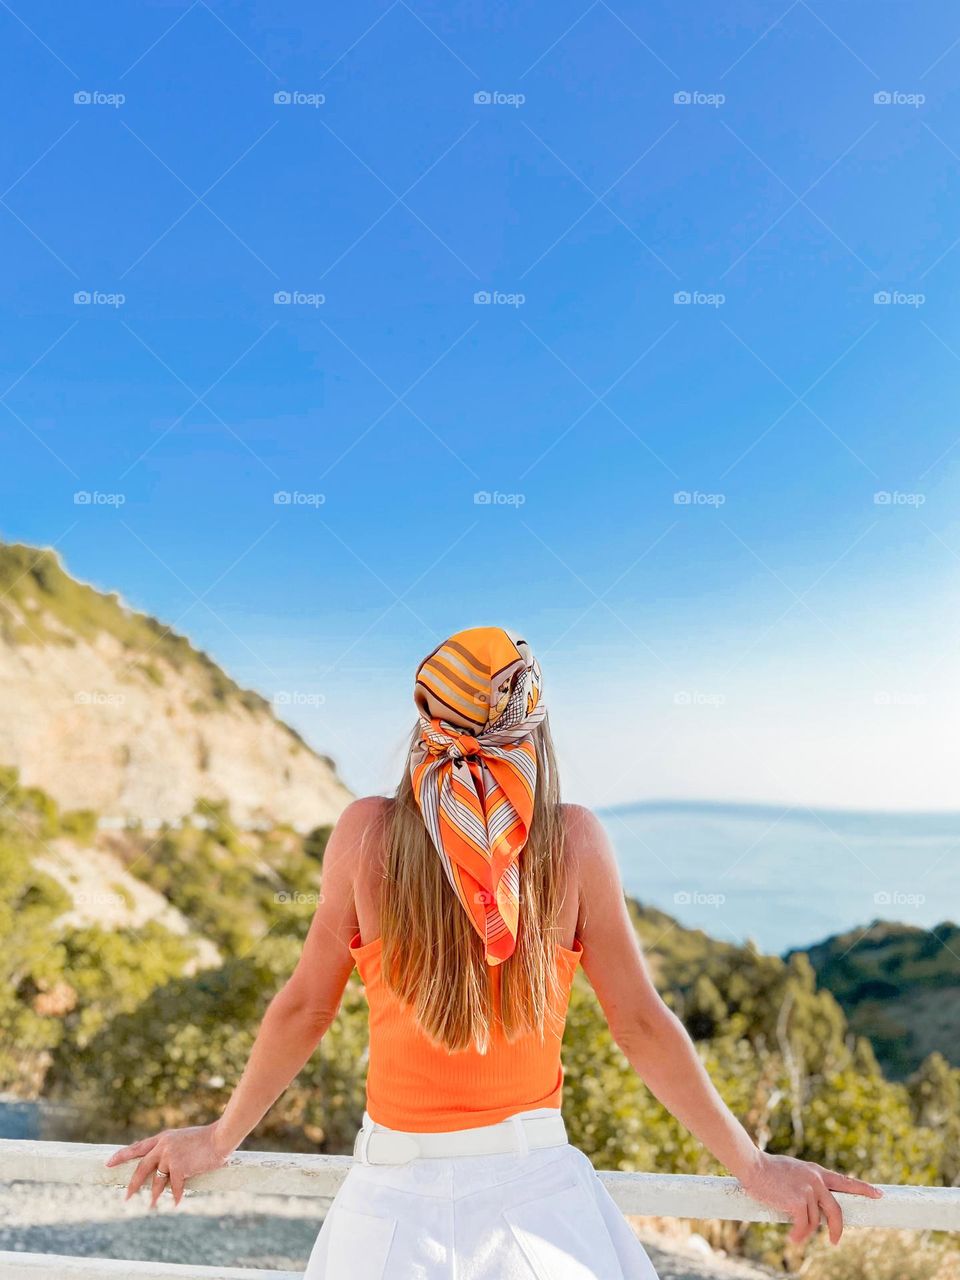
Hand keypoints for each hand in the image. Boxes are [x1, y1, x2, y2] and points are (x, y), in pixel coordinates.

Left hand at [104, 1122, 232, 1207]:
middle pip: (141, 1168)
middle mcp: (163, 1147)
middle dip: (132, 1184)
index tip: (108, 1163)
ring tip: (151, 1205)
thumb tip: (160, 1163)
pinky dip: (175, 1196)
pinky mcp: (179, 1167)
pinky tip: (175, 1203)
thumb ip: (170, 1148)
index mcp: (162, 1138)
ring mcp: (170, 1157)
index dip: (121, 1156)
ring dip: (154, 1195)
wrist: (219, 1137)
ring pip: (156, 1182)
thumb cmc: (205, 1138)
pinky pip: (174, 1187)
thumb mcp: (182, 1139)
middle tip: (126, 1197)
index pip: (137, 1147)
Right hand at [737, 1150, 883, 1244]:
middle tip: (835, 1241)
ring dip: (805, 1231)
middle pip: (836, 1210)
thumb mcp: (794, 1172)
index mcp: (816, 1172)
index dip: (864, 1188)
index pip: (845, 1181)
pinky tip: (792, 1237)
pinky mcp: (798, 1201)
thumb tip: (813, 1205)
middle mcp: (816, 1180)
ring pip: (815, 1221)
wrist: (752, 1165)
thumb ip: (807, 1184)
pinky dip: (798, 1235)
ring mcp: (808, 1190)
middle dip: (837, 1229)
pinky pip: (804, 1226)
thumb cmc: (768, 1170)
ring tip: (794, 1233)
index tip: (879, 1194)